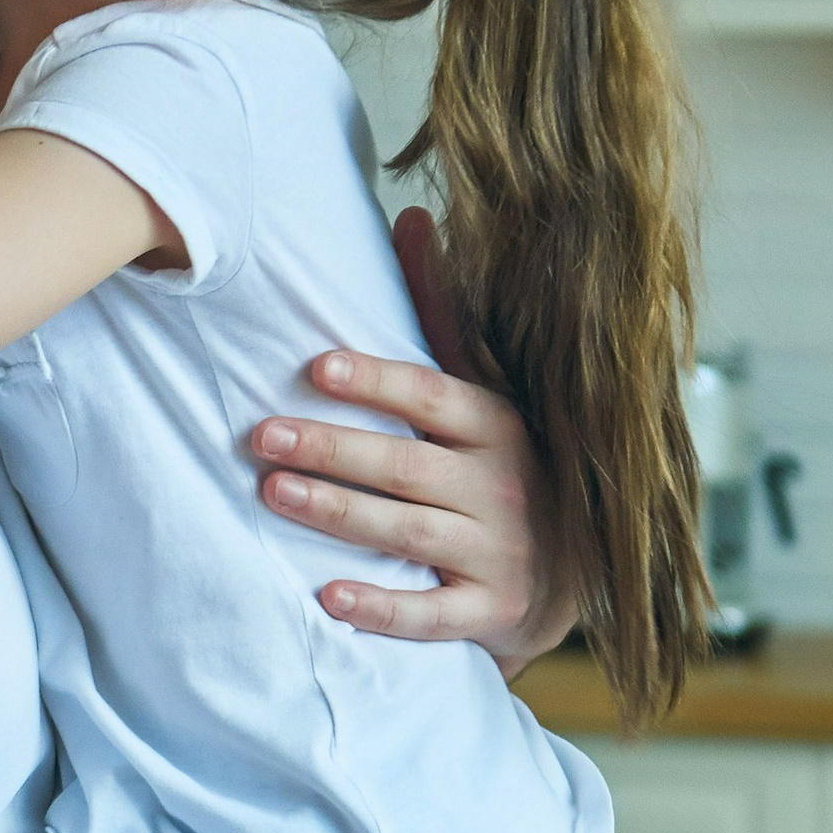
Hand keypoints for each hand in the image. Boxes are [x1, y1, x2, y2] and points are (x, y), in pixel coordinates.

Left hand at [245, 206, 576, 666]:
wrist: (572, 576)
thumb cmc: (506, 466)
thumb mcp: (484, 389)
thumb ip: (442, 315)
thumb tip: (412, 217)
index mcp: (498, 426)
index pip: (434, 395)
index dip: (376, 381)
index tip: (315, 367)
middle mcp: (502, 487)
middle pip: (408, 464)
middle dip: (332, 448)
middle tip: (260, 434)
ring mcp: (497, 554)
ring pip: (410, 533)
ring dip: (340, 514)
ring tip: (273, 493)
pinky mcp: (489, 613)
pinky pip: (430, 615)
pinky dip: (381, 607)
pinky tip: (327, 596)